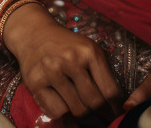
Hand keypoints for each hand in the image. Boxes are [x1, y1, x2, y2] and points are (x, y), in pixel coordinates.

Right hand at [4, 3, 122, 125]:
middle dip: (102, 117)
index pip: (109, 90)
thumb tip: (115, 104)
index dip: (115, 108)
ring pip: (76, 110)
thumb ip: (101, 73)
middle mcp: (71, 60)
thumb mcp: (88, 50)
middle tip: (104, 123)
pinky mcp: (35, 82)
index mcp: (89, 52)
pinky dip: (63, 115)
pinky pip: (55, 111)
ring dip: (84, 120)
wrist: (34, 32)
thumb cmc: (66, 45)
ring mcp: (52, 71)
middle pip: (94, 102)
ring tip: (88, 121)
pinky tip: (66, 110)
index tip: (116, 115)